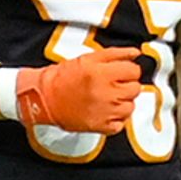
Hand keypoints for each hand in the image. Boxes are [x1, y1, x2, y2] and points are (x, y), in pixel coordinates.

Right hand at [11, 47, 146, 134]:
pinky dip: (116, 119)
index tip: (120, 72)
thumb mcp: (89, 58)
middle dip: (126, 85)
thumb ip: (115, 54)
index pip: (134, 71)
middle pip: (135, 89)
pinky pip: (121, 124)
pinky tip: (105, 111)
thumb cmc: (63, 77)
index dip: (128, 70)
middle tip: (112, 84)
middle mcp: (106, 94)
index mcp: (103, 74)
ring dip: (122, 102)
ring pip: (131, 107)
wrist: (45, 98)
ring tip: (107, 98)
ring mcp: (105, 112)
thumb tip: (135, 53)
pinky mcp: (101, 126)